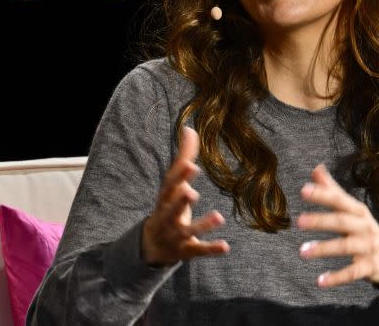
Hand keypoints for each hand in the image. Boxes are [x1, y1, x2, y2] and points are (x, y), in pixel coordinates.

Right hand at [141, 126, 229, 265]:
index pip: (170, 186)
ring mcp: (177, 235)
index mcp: (165, 199)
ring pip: (189, 231)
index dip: (179, 176)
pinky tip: (226, 246)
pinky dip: (211, 249)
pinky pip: (199, 250)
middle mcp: (168, 217)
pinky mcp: (187, 250)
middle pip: (173, 209)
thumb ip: (183, 157)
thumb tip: (189, 128)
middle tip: (191, 192)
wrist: (153, 246)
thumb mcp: (172, 184)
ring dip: (202, 224)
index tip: (190, 164)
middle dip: (181, 202)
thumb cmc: (167, 206)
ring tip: (219, 217)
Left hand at [296, 164, 378, 293]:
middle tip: (299, 221)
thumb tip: (316, 168)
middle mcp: (364, 227)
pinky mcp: (370, 267)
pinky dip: (337, 277)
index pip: (339, 200)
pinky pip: (353, 272)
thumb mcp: (353, 210)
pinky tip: (320, 281)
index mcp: (358, 211)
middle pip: (342, 221)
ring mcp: (368, 247)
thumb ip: (333, 190)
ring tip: (302, 251)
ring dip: (324, 248)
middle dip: (321, 220)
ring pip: (346, 247)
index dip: (323, 194)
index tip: (303, 190)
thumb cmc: (366, 229)